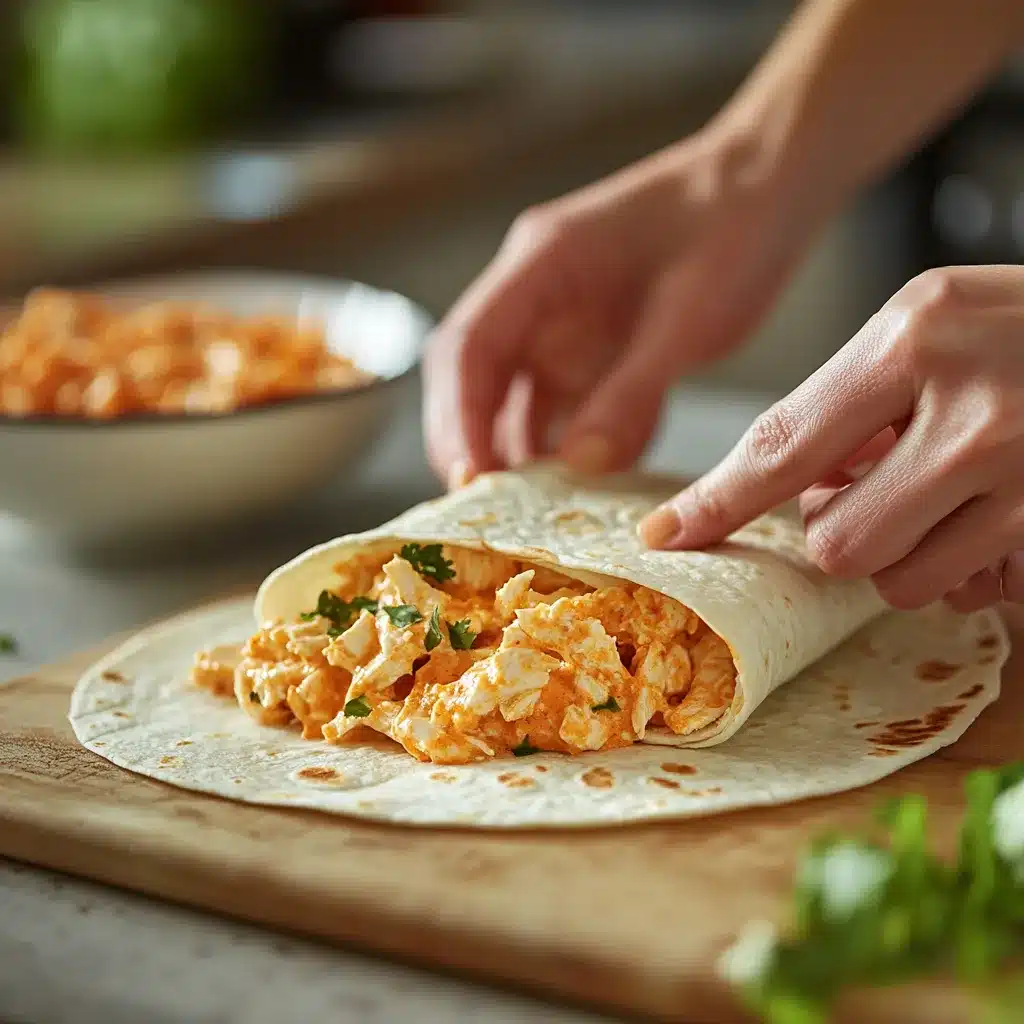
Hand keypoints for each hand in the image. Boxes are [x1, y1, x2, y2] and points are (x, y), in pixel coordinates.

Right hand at [423, 126, 812, 487]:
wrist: (774, 186)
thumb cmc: (735, 227)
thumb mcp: (689, 317)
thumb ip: (632, 391)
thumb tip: (579, 465)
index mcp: (542, 264)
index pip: (469, 347)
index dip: (459, 417)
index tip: (473, 480)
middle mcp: (537, 297)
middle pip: (473, 379)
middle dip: (475, 445)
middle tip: (491, 515)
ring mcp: (563, 324)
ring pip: (515, 401)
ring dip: (522, 457)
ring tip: (539, 518)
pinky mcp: (593, 349)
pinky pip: (565, 408)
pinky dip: (573, 448)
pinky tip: (598, 484)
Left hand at [639, 265, 1023, 610]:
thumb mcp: (942, 328)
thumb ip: (859, 404)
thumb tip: (793, 493)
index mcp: (917, 333)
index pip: (779, 442)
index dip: (715, 499)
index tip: (665, 534)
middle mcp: (970, 404)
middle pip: (833, 538)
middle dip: (849, 530)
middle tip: (895, 489)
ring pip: (898, 579)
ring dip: (913, 554)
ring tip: (963, 497)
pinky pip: (971, 592)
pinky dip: (973, 569)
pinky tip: (1005, 515)